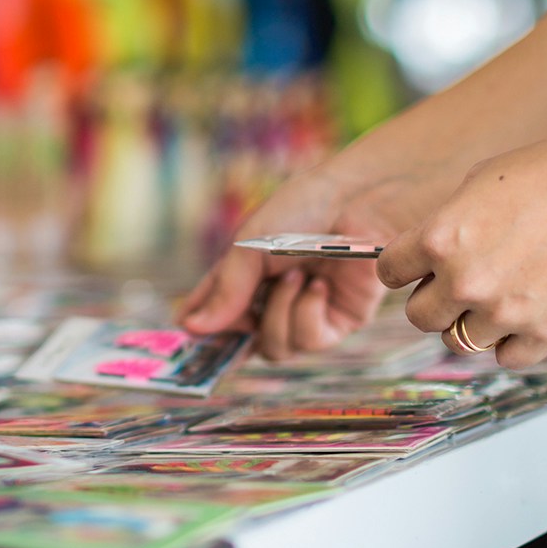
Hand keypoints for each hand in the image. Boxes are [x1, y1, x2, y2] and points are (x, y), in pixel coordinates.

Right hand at [178, 168, 455, 360]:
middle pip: (244, 343)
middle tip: (241, 316)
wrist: (360, 199)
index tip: (186, 339)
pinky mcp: (338, 320)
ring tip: (294, 277)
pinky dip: (307, 315)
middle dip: (241, 332)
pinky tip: (318, 287)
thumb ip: (226, 289)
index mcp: (247, 275)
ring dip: (279, 314)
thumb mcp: (252, 244)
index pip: (215, 311)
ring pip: (275, 348)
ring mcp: (305, 311)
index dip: (201, 328)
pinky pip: (310, 340)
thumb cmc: (304, 208)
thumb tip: (192, 328)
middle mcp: (274, 298)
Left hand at [374, 134, 546, 368]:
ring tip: (494, 297)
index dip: (403, 266)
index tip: (417, 264)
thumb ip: (446, 223)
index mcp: (439, 239)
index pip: (390, 271)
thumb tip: (427, 250)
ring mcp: (505, 313)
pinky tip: (523, 315)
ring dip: (470, 323)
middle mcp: (464, 282)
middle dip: (433, 298)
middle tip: (458, 282)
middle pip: (418, 316)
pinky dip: (511, 342)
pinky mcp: (545, 333)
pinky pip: (507, 358)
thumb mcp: (480, 182)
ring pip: (459, 342)